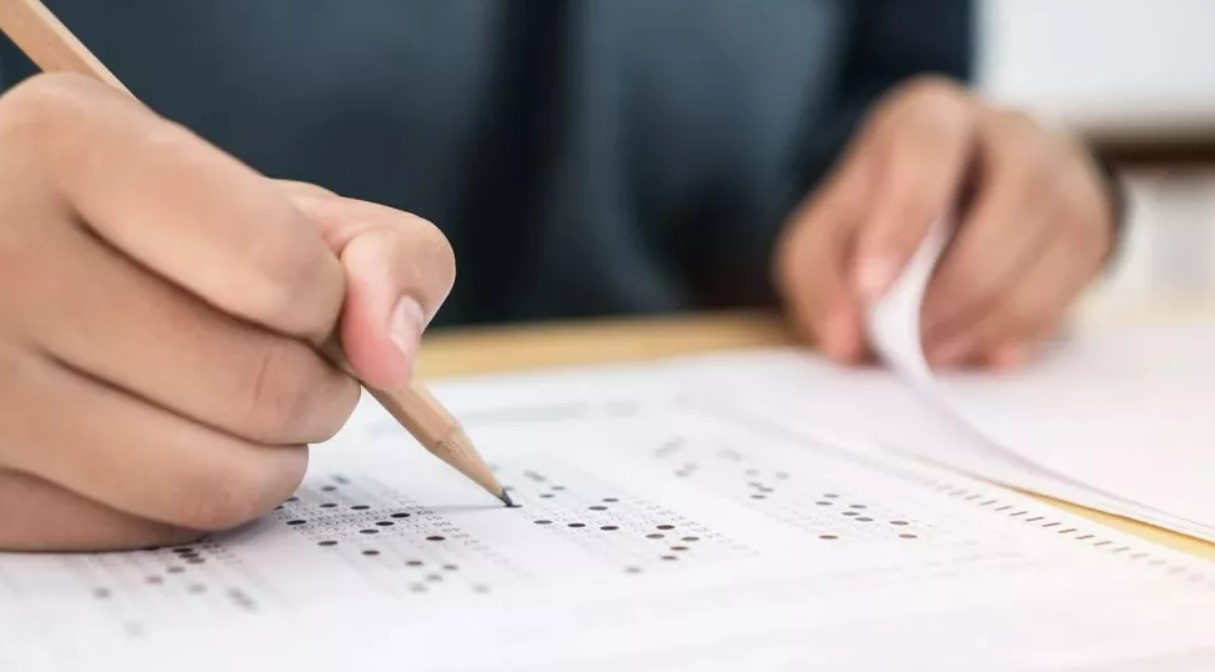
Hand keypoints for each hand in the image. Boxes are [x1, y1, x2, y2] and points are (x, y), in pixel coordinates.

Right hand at [0, 74, 454, 550]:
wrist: (1, 273)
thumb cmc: (157, 238)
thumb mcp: (259, 200)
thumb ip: (373, 248)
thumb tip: (391, 355)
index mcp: (73, 149)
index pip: (283, 270)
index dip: (327, 302)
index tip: (306, 299)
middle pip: (264, 389)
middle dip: (317, 388)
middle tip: (286, 364)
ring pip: (214, 483)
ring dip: (271, 458)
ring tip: (237, 408)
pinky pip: (151, 534)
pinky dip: (192, 499)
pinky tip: (160, 441)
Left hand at [776, 77, 1114, 368]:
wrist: (947, 208)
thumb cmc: (879, 218)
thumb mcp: (824, 242)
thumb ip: (820, 284)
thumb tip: (846, 340)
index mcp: (930, 115)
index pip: (927, 148)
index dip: (902, 221)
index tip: (871, 291)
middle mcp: (1008, 129)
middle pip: (1012, 199)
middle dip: (953, 289)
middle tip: (907, 345)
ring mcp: (1061, 173)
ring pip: (1053, 244)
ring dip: (988, 317)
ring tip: (935, 354)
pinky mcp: (1091, 224)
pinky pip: (1074, 284)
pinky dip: (1023, 330)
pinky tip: (981, 352)